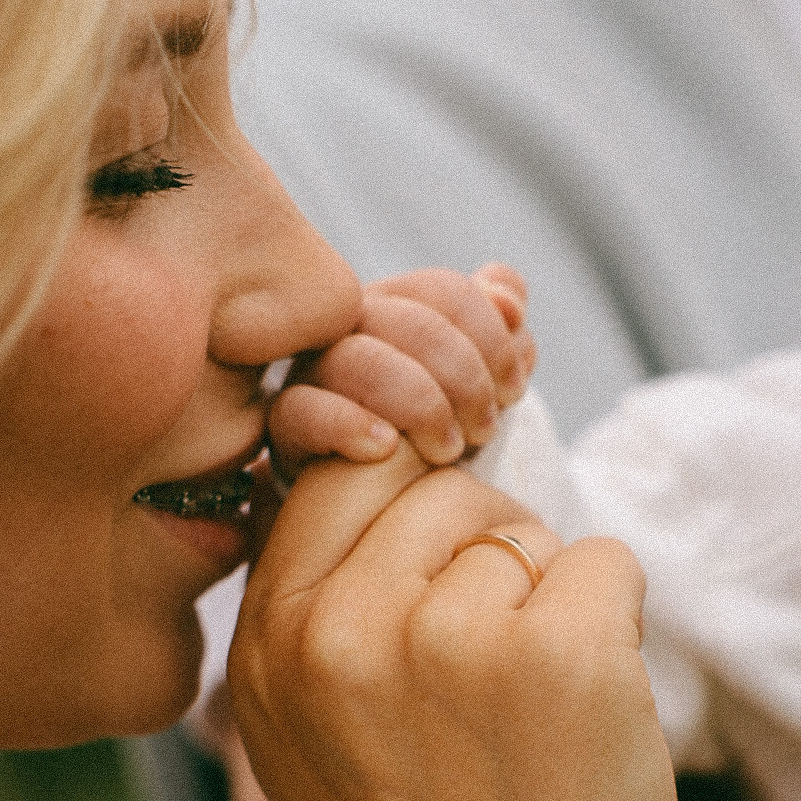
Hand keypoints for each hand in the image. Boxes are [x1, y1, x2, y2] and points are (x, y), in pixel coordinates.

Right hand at [228, 441, 678, 800]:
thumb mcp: (309, 736)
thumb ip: (321, 608)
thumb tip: (385, 469)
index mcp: (267, 649)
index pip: (331, 468)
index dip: (399, 492)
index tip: (441, 551)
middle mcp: (337, 634)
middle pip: (433, 486)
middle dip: (481, 543)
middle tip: (495, 658)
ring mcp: (447, 639)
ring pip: (521, 527)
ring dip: (545, 595)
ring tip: (528, 711)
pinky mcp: (558, 653)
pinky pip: (605, 559)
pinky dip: (615, 621)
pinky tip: (585, 716)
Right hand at [266, 263, 536, 476]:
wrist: (390, 509)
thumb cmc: (439, 438)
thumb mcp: (483, 386)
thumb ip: (501, 332)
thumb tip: (507, 295)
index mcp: (397, 306)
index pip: (441, 291)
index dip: (489, 336)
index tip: (513, 391)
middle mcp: (349, 330)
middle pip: (405, 320)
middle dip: (461, 375)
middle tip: (485, 428)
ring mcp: (313, 374)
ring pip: (358, 360)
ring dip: (419, 402)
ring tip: (449, 448)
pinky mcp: (287, 426)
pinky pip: (302, 412)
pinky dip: (347, 425)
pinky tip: (388, 448)